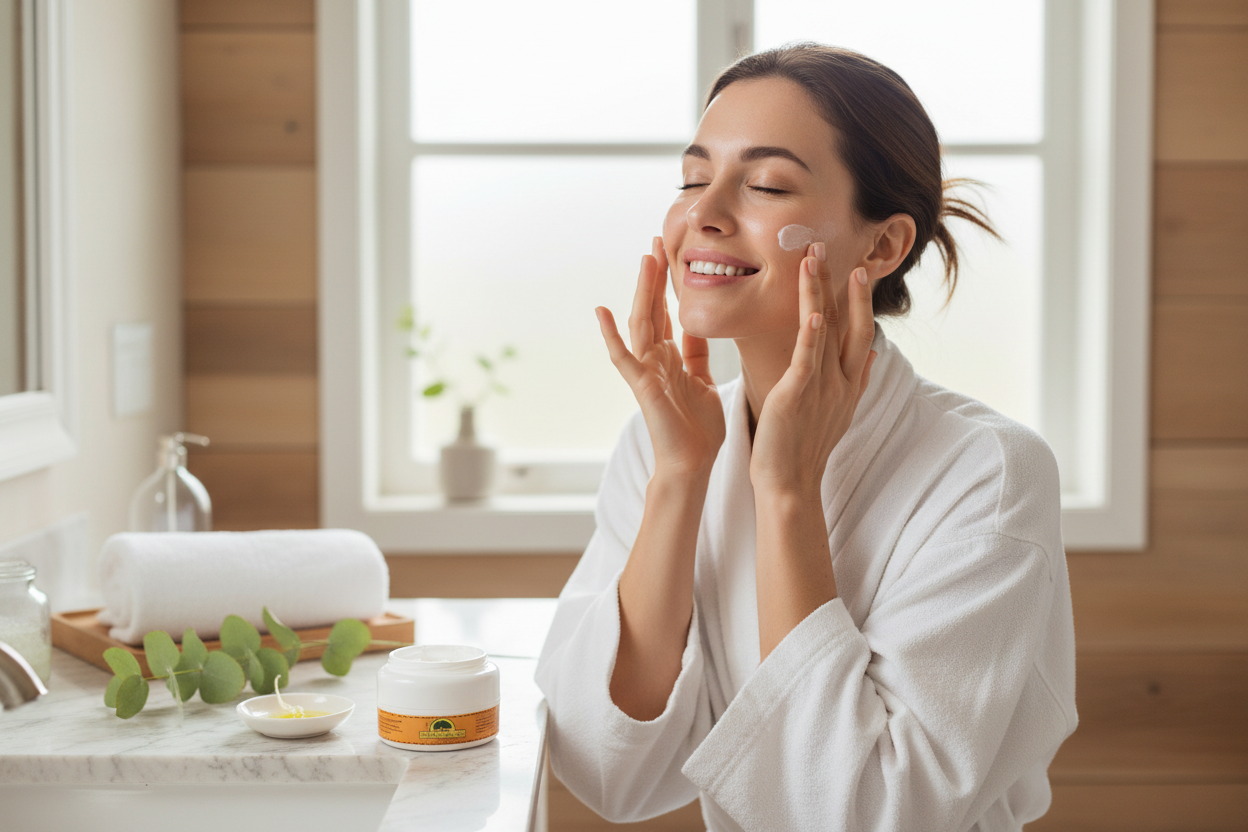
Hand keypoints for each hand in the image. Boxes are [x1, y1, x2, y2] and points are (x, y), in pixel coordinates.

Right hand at [596, 237, 725, 478]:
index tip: (671, 253)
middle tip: (657, 240)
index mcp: (671, 358)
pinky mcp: (641, 386)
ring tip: (645, 259)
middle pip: (653, 309)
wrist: (692, 464)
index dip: (669, 284)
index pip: (668, 312)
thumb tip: (696, 327)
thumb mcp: (702, 381)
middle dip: (655, 276)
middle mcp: (655, 360)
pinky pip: (622, 357)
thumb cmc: (698, 430)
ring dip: (642, 291)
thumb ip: (695, 353)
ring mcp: (645, 371)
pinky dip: (610, 335)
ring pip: (641, 323)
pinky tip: (601, 311)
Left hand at [749, 244, 877, 497]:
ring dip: (819, 291)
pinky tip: (815, 308)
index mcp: (848, 383)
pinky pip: (808, 357)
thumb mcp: (838, 411)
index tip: (857, 270)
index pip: (859, 332)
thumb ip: (855, 380)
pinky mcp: (798, 394)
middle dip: (844, 285)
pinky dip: (813, 332)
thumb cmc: (805, 449)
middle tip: (834, 247)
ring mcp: (822, 386)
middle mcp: (841, 380)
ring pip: (826, 329)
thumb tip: (870, 354)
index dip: (859, 299)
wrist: (791, 484)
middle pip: (849, 322)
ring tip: (813, 258)